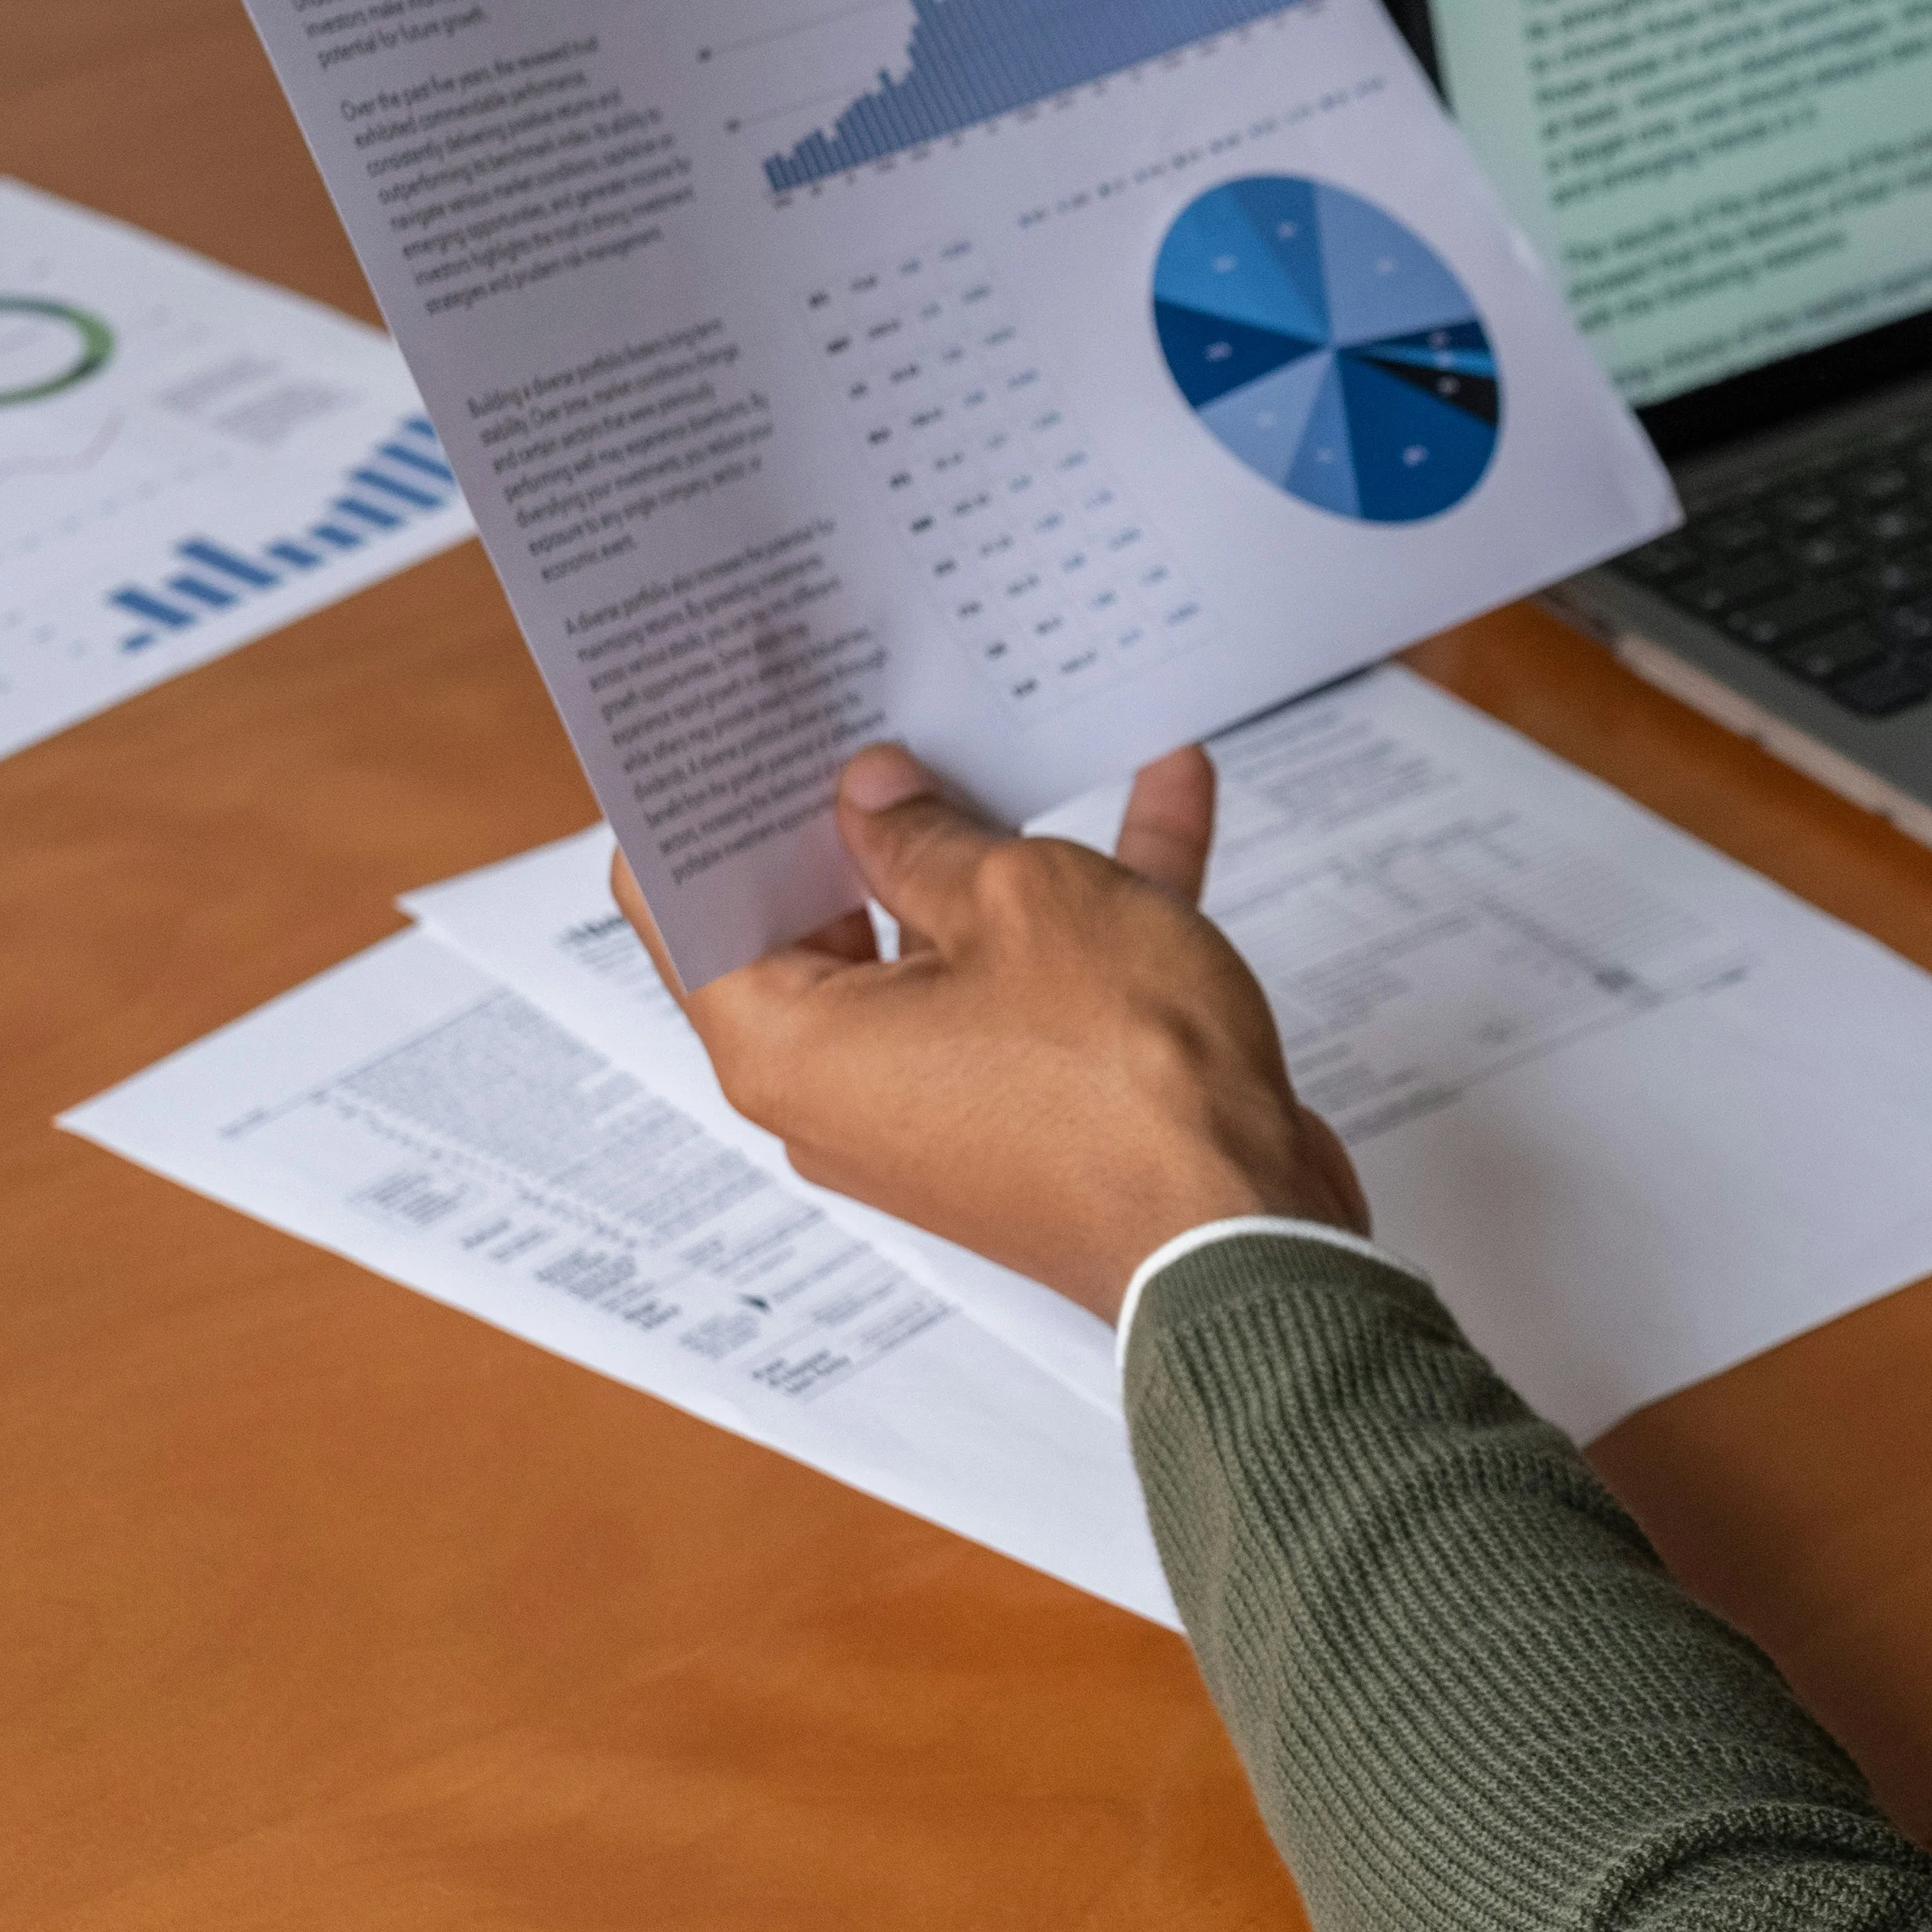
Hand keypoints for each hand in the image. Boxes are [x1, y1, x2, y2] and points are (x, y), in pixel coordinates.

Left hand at [616, 741, 1366, 1315]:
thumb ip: (929, 834)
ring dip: (991, 845)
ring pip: (939, 943)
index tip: (736, 715)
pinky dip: (1082, 907)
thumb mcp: (1020, 899)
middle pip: (813, 917)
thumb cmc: (1122, 1086)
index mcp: (786, 1042)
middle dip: (855, 806)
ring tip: (1015, 733)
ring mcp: (934, 1102)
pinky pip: (1029, 986)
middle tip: (869, 698)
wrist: (1248, 1234)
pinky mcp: (1023, 1109)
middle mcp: (837, 1087)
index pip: (683, 902)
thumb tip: (875, 795)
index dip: (706, 800)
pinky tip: (1162, 799)